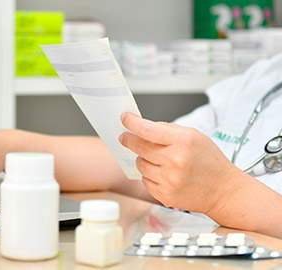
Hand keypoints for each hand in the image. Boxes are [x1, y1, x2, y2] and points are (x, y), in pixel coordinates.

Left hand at [119, 112, 238, 214]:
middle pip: (138, 147)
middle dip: (129, 140)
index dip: (132, 123)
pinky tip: (163, 174)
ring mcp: (169, 180)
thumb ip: (168, 129)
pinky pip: (145, 180)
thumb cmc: (210, 161)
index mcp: (183, 142)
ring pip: (140, 164)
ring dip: (143, 159)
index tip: (124, 118)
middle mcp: (175, 161)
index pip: (148, 130)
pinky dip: (149, 175)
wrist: (224, 191)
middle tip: (125, 137)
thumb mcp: (194, 136)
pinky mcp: (165, 195)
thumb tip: (142, 126)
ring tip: (158, 159)